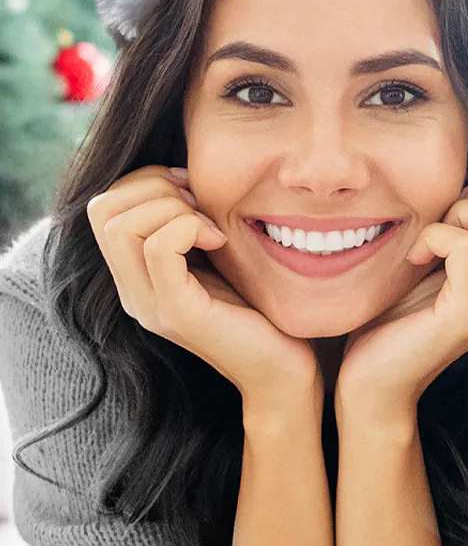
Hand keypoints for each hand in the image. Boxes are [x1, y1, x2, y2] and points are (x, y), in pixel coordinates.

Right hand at [86, 167, 318, 403]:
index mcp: (137, 275)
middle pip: (104, 209)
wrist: (284, 370)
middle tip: (203, 208)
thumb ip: (192, 224)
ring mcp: (150, 305)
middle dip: (157, 188)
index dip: (149, 182)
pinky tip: (220, 241)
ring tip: (212, 228)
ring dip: (175, 207)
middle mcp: (132, 291)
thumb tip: (184, 175)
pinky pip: (159, 247)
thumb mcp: (218, 256)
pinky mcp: (177, 313)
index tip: (197, 194)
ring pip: (123, 224)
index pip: (104, 205)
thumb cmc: (260, 307)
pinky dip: (190, 226)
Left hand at [335, 167, 467, 423]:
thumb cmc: (393, 318)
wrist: (371, 385)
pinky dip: (435, 235)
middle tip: (446, 213)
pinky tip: (414, 256)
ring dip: (461, 211)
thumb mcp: (436, 261)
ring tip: (429, 238)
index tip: (461, 195)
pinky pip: (465, 246)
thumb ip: (462, 226)